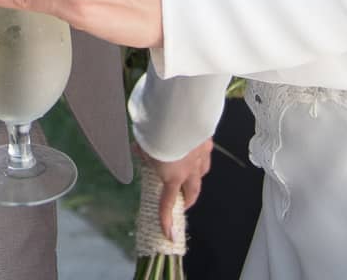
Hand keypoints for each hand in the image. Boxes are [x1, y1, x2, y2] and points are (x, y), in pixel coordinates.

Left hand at [140, 141, 213, 255]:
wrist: (177, 113)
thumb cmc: (157, 132)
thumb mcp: (144, 145)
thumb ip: (144, 153)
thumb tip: (139, 150)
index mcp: (172, 176)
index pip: (168, 203)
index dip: (167, 220)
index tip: (169, 234)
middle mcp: (190, 169)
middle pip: (193, 192)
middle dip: (188, 200)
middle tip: (183, 202)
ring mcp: (201, 155)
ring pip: (202, 173)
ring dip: (195, 178)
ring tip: (190, 176)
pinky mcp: (207, 140)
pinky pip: (205, 153)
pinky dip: (200, 156)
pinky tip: (194, 148)